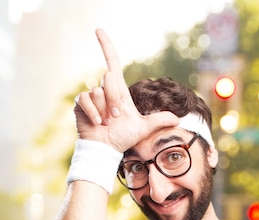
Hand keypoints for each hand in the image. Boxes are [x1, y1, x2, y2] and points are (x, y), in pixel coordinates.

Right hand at [74, 29, 178, 151]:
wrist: (106, 150)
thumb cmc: (122, 138)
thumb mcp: (144, 128)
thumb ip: (159, 120)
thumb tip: (178, 118)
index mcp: (118, 91)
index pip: (112, 62)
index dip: (106, 46)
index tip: (99, 31)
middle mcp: (104, 91)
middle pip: (109, 79)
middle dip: (114, 99)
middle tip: (115, 117)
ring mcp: (92, 97)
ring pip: (98, 92)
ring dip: (104, 110)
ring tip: (106, 123)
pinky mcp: (80, 104)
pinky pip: (86, 100)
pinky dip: (93, 112)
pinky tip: (97, 123)